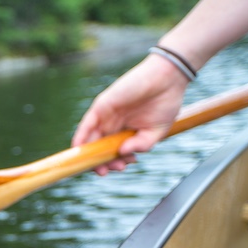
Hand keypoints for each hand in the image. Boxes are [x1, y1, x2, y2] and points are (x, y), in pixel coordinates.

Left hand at [72, 55, 189, 175]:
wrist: (168, 78)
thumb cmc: (165, 103)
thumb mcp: (156, 131)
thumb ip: (141, 145)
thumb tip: (123, 153)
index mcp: (125, 132)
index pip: (112, 152)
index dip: (112, 162)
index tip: (119, 168)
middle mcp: (113, 125)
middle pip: (99, 148)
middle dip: (102, 162)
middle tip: (111, 169)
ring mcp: (106, 116)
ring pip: (91, 139)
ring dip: (91, 155)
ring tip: (98, 166)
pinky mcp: (101, 106)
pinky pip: (87, 124)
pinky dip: (81, 136)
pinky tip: (78, 149)